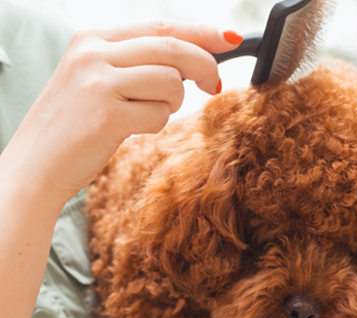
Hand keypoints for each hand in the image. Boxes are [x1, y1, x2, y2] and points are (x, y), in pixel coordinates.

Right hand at [1, 21, 241, 205]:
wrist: (36, 162)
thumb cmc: (76, 121)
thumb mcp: (99, 77)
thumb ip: (139, 61)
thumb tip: (195, 57)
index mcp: (93, 37)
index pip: (161, 25)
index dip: (201, 31)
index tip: (230, 39)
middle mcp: (94, 53)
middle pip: (173, 48)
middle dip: (205, 66)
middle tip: (213, 86)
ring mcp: (98, 83)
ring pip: (171, 82)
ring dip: (172, 102)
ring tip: (149, 112)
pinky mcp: (106, 115)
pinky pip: (159, 115)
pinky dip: (156, 124)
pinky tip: (132, 129)